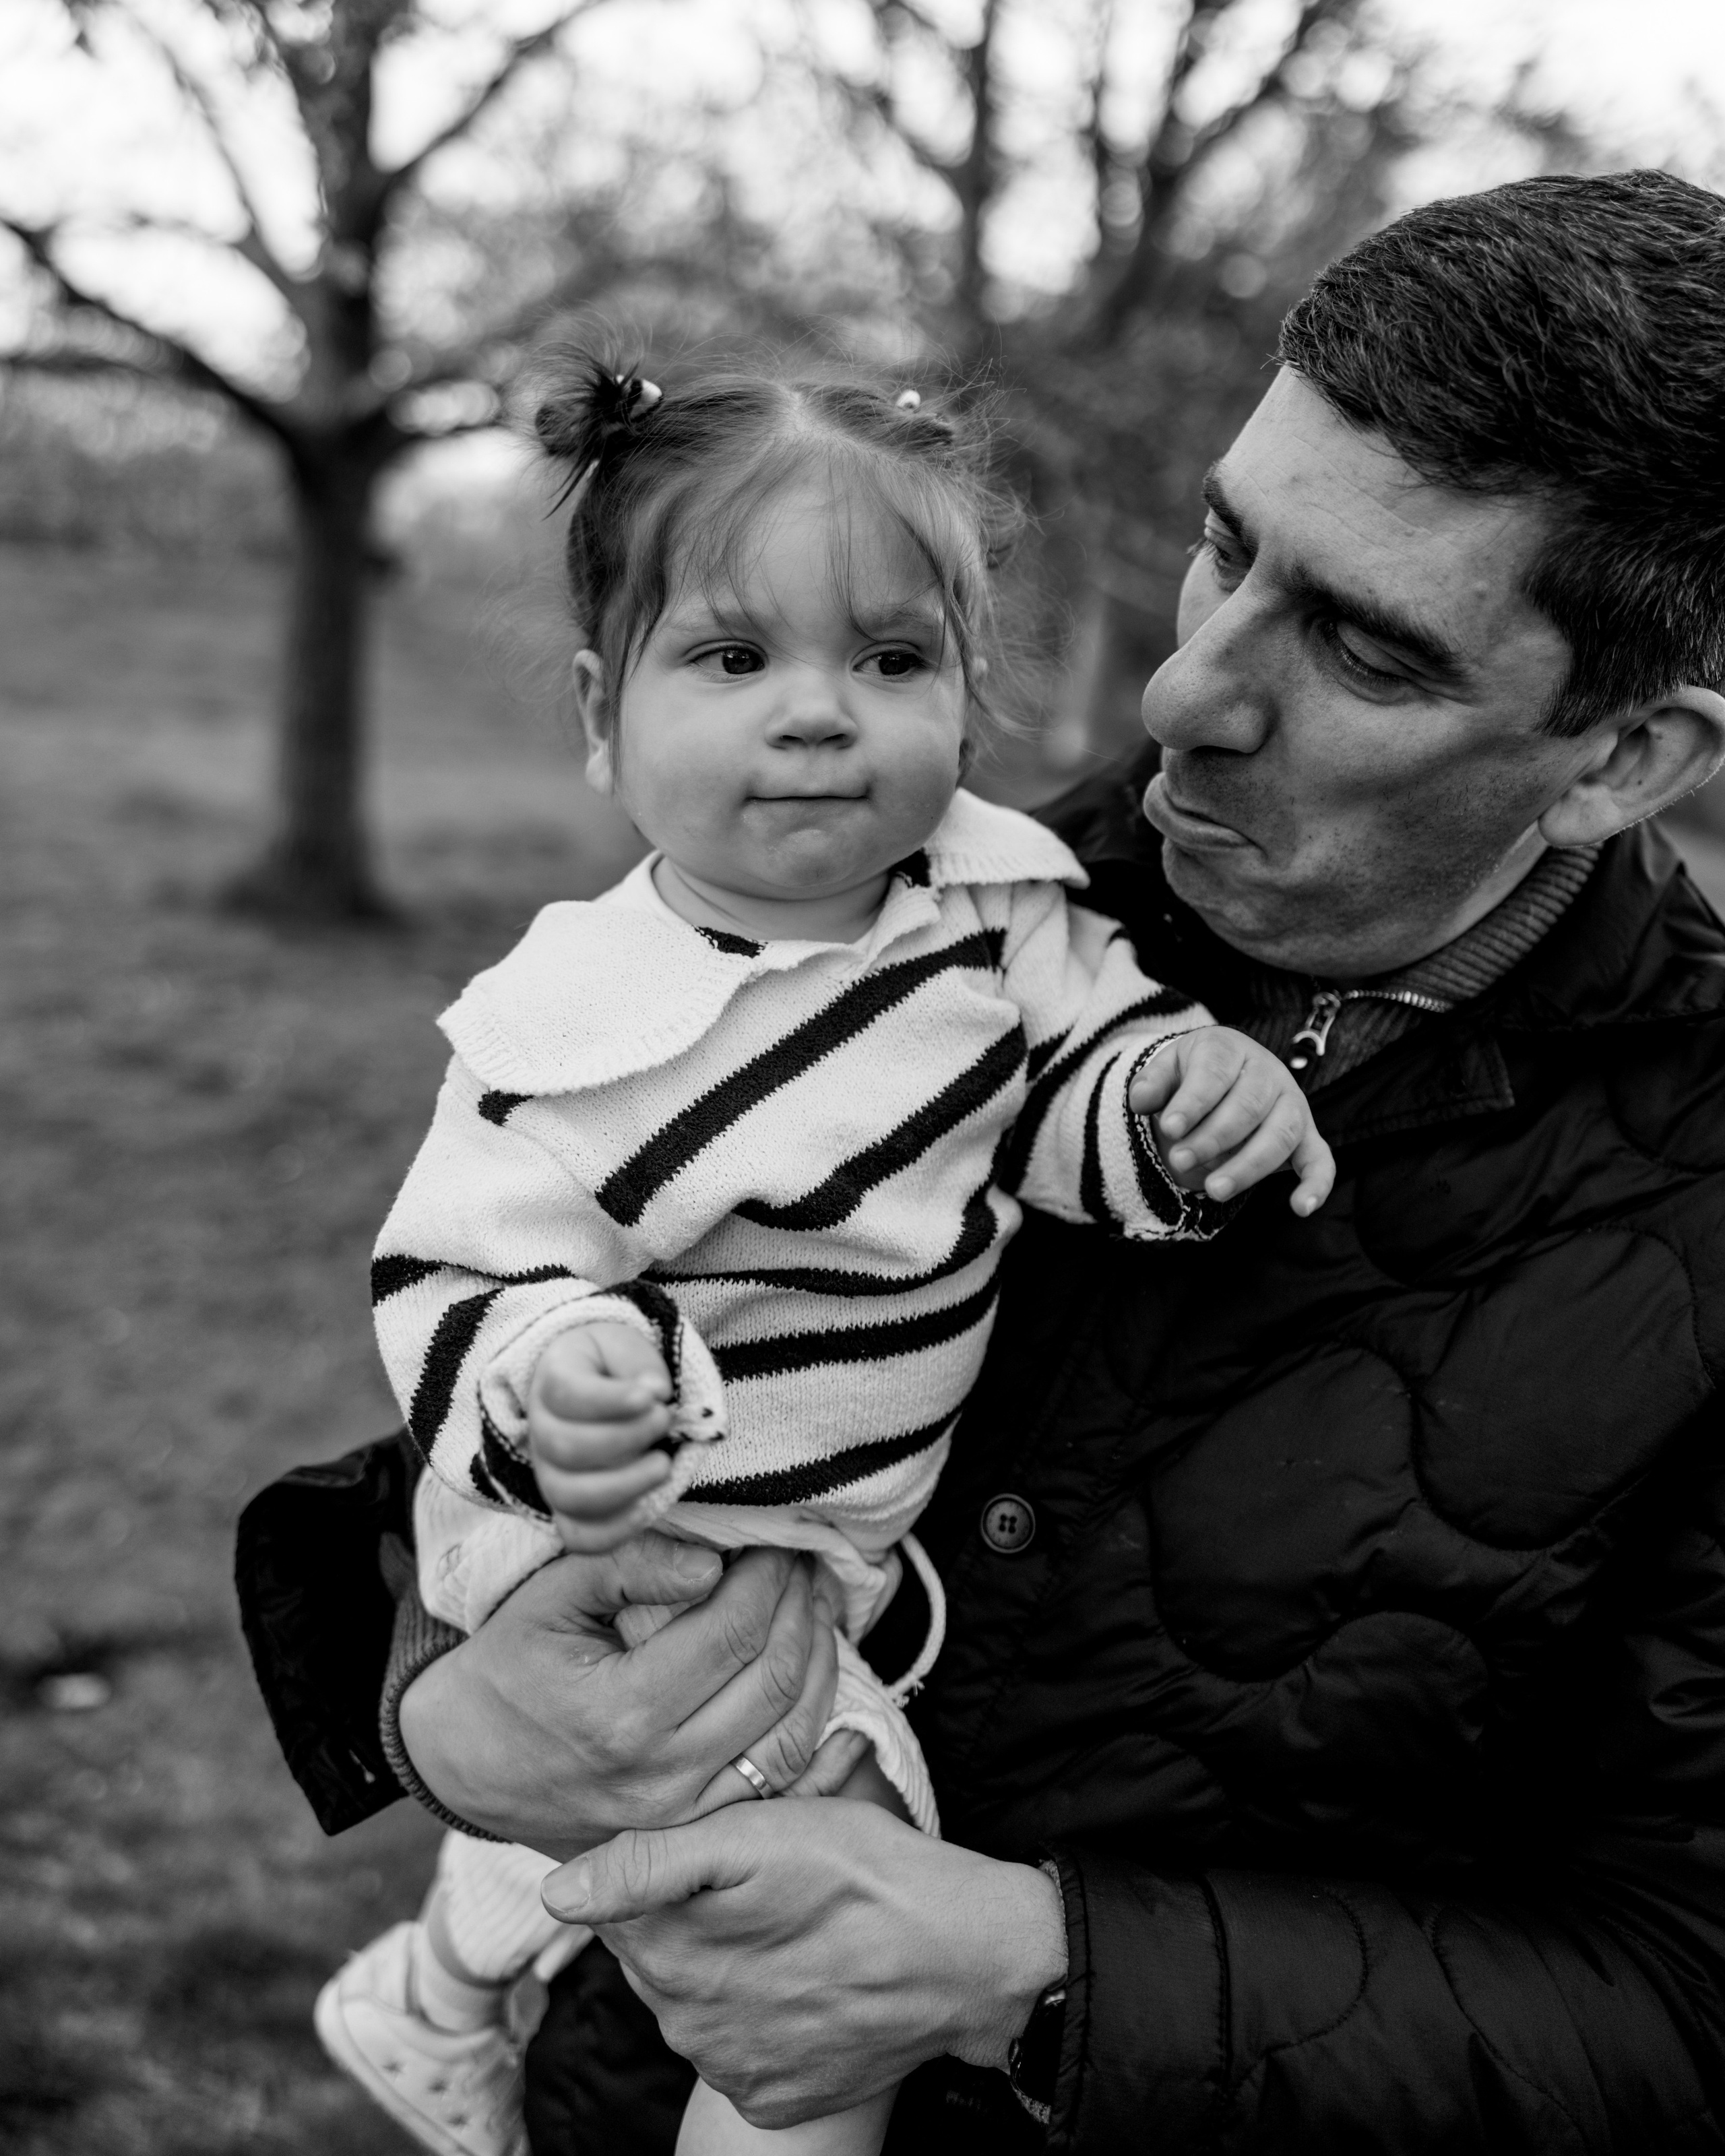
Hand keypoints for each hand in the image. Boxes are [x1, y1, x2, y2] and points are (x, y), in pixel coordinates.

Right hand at [396, 1540, 839, 1858]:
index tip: (780, 1537)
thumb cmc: (508, 1667)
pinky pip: (782, 1786)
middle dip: (800, 1607)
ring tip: (816, 1606)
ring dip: (819, 1663)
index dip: (769, 1574)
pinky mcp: (692, 1833)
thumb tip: (712, 1562)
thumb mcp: (548, 1599)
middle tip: (806, 1561)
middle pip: (772, 1680)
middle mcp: (662, 1776)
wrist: (464, 1761)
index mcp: (623, 1713)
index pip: (733, 1630)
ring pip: (791, 1736)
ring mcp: (682, 1816)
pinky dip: (815, 1729)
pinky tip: (821, 1677)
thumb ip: (628, 1569)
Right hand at [529, 1321, 675, 1552]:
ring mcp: (550, 1476)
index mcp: (552, 1381)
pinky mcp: (568, 1510)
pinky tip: (648, 1507)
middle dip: (624, 1438)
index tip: (653, 1397)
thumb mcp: (624, 1346)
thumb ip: (638, 1363)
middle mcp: (541, 1432)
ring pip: (568, 1496)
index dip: (609, 1399)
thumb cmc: (613, 1368)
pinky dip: (613, 1530)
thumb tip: (655, 1391)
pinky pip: (579, 1536)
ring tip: (664, 1464)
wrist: (596, 1391)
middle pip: (565, 1448)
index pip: (566, 1393)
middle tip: (665, 1420)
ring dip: (623, 1484)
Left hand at [540, 1801, 1068, 2129]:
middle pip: (651, 1955)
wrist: (967, 1959)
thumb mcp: (761, 1834)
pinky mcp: (774, 2098)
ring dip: (721, 1963)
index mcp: (670, 1957)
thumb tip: (558, 1891)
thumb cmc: (867, 1874)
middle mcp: (687, 2029)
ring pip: (693, 2001)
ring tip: (790, 1925)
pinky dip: (757, 2013)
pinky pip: (738, 2047)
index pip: (613, 1904)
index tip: (711, 1849)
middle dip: (689, 1915)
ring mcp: (731, 2072)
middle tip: (762, 1880)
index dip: (656, 1865)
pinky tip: (803, 1977)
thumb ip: (650, 1861)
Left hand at [1131, 1026, 1334, 1214]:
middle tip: (1179, 1161)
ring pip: (1280, 1136)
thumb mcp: (1168, 1070)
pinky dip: (1317, 1185)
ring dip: (1247, 1166)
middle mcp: (1269, 1074)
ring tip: (1213, 1191)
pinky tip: (1301, 1209)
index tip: (1169, 1127)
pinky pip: (1321, 1161)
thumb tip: (1141, 1100)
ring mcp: (1293, 1106)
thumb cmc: (1192, 1077)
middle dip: (1213, 1138)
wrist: (1226, 1076)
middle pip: (1248, 1106)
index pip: (1215, 1073)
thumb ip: (1152, 1083)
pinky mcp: (1308, 1138)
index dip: (1194, 1101)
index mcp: (1231, 1050)